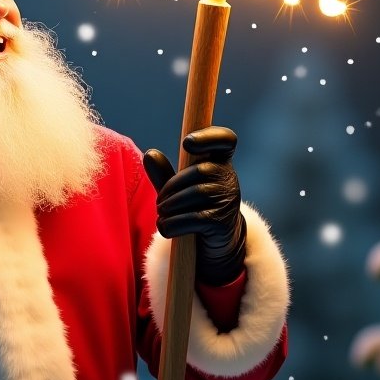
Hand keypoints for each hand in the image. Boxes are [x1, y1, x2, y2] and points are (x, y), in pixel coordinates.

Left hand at [142, 125, 246, 285]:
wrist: (214, 242)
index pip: (226, 140)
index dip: (209, 136)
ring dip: (169, 207)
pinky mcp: (223, 222)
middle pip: (198, 171)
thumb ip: (164, 173)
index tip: (187, 143)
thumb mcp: (178, 189)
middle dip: (171, 187)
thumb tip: (150, 154)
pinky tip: (165, 229)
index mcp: (220, 163)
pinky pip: (193, 218)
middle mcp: (229, 178)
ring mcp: (229, 200)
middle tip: (159, 204)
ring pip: (195, 194)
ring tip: (161, 214)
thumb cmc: (194, 207)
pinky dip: (173, 225)